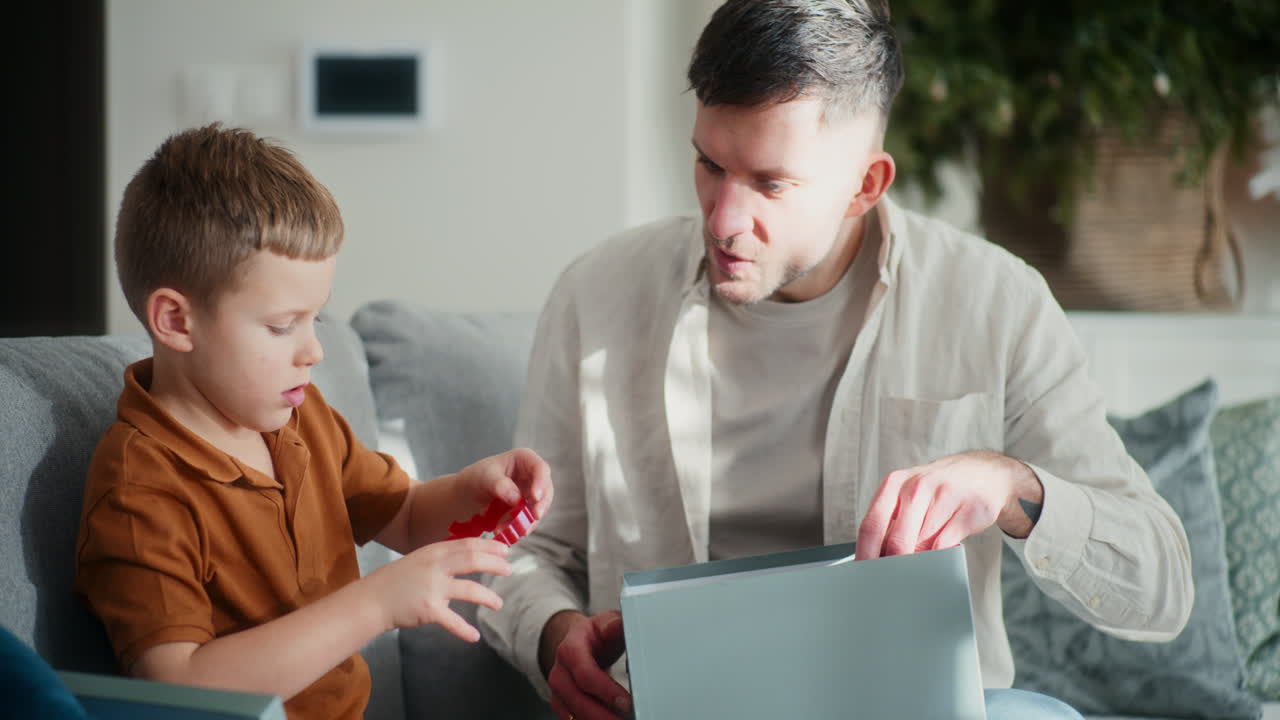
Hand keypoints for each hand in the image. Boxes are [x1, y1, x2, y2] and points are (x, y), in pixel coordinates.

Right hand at [364, 537, 510, 640]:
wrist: (373, 599)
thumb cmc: (397, 580)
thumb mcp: (420, 559)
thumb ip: (442, 557)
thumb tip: (470, 556)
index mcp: (434, 552)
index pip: (467, 544)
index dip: (489, 546)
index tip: (505, 549)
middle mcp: (435, 566)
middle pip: (472, 560)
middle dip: (494, 565)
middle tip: (509, 570)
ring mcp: (432, 588)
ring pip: (470, 590)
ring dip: (488, 597)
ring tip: (498, 603)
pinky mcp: (429, 610)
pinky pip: (453, 621)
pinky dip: (465, 630)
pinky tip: (474, 636)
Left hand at [454, 448, 553, 523]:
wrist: (470, 494)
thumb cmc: (478, 478)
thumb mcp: (485, 478)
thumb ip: (500, 486)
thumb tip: (516, 499)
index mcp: (524, 459)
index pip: (540, 468)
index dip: (541, 483)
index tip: (535, 498)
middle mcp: (532, 476)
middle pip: (545, 490)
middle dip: (540, 505)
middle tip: (535, 517)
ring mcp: (531, 493)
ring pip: (539, 507)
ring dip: (527, 519)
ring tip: (509, 528)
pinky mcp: (527, 509)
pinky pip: (529, 519)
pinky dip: (519, 526)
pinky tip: (506, 531)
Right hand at [543, 610, 631, 719]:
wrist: (577, 643)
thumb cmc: (595, 635)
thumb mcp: (605, 623)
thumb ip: (613, 624)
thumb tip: (617, 625)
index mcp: (570, 649)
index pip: (585, 674)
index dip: (606, 690)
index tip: (627, 702)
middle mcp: (560, 672)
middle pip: (578, 700)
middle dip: (604, 716)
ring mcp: (558, 691)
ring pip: (575, 714)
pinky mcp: (562, 705)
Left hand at [855, 450, 1042, 560]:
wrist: (982, 472)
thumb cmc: (936, 492)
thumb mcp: (907, 497)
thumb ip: (891, 524)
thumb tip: (875, 560)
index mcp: (894, 484)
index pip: (871, 525)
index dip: (865, 554)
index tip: (864, 574)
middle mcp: (917, 487)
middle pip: (897, 540)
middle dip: (892, 567)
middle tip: (890, 584)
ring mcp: (944, 496)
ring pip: (923, 545)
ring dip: (919, 563)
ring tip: (917, 569)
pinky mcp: (968, 510)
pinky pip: (947, 545)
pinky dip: (941, 558)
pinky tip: (940, 556)